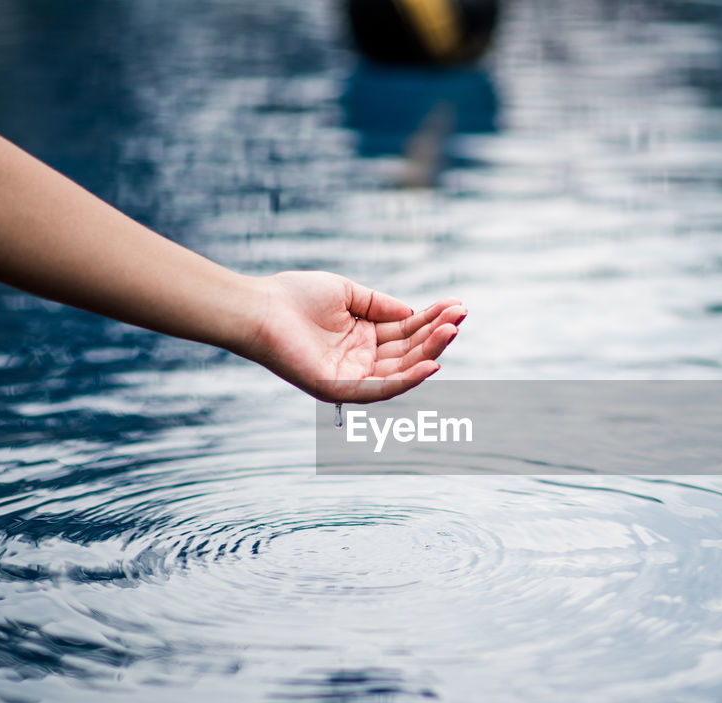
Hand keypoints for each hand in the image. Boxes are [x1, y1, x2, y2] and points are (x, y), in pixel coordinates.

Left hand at [242, 271, 465, 402]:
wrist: (260, 309)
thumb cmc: (295, 296)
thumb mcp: (347, 292)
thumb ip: (380, 304)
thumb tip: (411, 313)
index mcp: (362, 336)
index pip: (405, 330)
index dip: (432, 319)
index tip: (457, 306)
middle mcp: (360, 359)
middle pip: (408, 350)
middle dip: (437, 333)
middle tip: (462, 316)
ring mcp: (351, 376)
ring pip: (401, 369)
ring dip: (429, 351)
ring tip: (452, 330)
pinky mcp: (339, 389)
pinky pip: (380, 390)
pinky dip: (408, 380)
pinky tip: (431, 364)